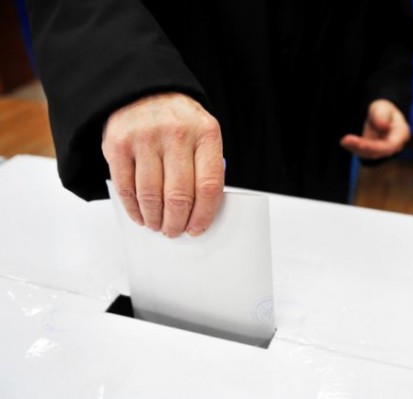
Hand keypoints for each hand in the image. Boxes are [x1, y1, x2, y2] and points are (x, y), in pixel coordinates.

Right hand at [102, 92, 223, 237]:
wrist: (143, 88)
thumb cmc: (178, 119)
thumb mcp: (202, 133)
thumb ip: (204, 166)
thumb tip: (201, 211)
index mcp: (205, 133)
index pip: (209, 186)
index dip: (203, 215)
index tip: (197, 228)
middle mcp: (176, 134)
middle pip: (179, 196)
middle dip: (177, 222)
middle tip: (174, 231)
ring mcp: (145, 138)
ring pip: (151, 196)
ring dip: (155, 219)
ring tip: (158, 225)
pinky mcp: (118, 144)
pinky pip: (126, 188)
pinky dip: (134, 209)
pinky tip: (141, 215)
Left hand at [340, 99, 409, 158]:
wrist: (378, 114)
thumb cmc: (383, 109)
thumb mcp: (382, 106)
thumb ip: (382, 115)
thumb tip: (383, 126)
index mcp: (401, 134)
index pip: (389, 145)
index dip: (375, 147)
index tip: (361, 144)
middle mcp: (393, 146)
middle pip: (378, 151)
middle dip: (362, 147)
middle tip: (346, 141)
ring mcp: (383, 150)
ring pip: (369, 154)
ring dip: (355, 148)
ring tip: (344, 141)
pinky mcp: (372, 151)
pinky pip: (362, 152)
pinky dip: (353, 148)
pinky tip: (344, 142)